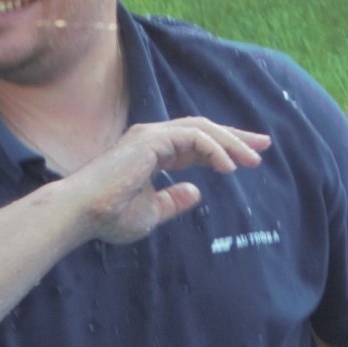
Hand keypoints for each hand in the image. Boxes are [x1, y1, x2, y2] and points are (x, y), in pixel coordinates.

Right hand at [65, 116, 269, 244]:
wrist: (84, 214)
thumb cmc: (109, 217)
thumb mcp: (151, 212)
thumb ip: (173, 201)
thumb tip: (196, 192)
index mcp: (152, 153)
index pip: (196, 145)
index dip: (224, 150)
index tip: (250, 160)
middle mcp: (152, 138)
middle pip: (204, 130)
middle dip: (235, 137)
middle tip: (264, 146)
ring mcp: (151, 135)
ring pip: (202, 129)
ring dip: (231, 143)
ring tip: (253, 160)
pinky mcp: (151, 139)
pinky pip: (193, 137)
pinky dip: (215, 149)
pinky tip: (229, 167)